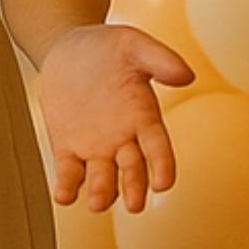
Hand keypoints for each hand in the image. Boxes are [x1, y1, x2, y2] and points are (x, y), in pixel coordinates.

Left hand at [38, 23, 191, 213]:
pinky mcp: (68, 147)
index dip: (162, 165)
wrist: (69, 49)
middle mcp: (123, 139)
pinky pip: (69, 171)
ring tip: (97, 203)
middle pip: (132, 169)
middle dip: (133, 187)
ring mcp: (96, 146)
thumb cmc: (108, 49)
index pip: (158, 147)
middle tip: (134, 204)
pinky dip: (67, 185)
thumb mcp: (132, 44)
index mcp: (143, 118)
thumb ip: (158, 58)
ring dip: (101, 191)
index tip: (164, 183)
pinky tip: (63, 195)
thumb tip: (185, 75)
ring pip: (102, 177)